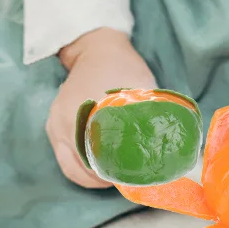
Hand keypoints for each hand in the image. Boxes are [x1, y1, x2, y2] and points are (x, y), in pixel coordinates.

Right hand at [46, 27, 158, 188]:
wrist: (95, 46)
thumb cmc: (120, 65)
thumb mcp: (140, 87)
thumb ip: (152, 114)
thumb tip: (174, 142)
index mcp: (78, 116)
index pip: (87, 163)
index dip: (106, 177)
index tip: (124, 180)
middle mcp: (61, 123)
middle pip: (75, 168)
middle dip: (97, 179)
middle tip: (120, 181)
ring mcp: (54, 123)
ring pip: (68, 164)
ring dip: (87, 174)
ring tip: (110, 176)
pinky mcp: (54, 122)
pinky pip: (64, 153)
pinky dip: (79, 162)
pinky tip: (97, 164)